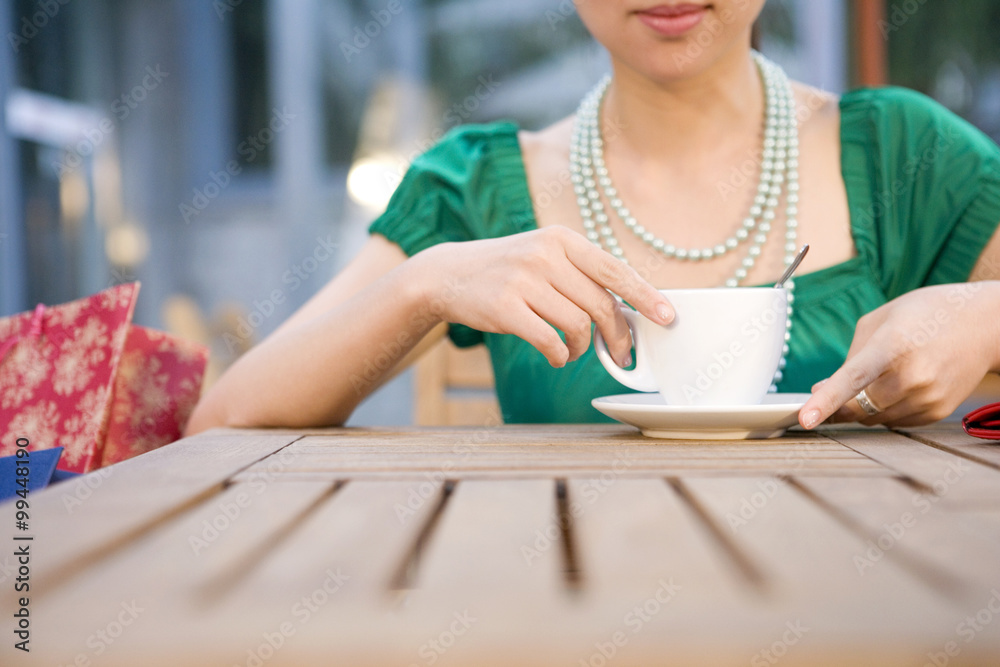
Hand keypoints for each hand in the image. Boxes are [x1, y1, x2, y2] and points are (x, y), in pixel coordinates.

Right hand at [408, 226, 673, 367]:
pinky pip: (550, 340)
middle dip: (618, 336)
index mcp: (562, 239)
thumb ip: (582, 275)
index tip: (666, 317)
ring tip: (573, 353)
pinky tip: (556, 356)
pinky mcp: (505, 307)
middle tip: (622, 354)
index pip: (614, 269)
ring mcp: (523, 279)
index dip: (644, 296)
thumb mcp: (544, 256)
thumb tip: (629, 311)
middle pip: (600, 304)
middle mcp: (545, 254)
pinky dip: (559, 356)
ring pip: (578, 325)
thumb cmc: (507, 271)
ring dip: (582, 349)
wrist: (448, 274)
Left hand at [799, 282, 999, 428]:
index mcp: (892, 345)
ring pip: (874, 418)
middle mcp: (912, 375)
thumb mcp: (880, 320)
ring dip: (863, 406)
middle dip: (838, 404)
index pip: (852, 379)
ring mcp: (927, 397)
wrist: (983, 324)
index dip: (825, 401)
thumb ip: (850, 356)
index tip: (805, 419)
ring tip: (880, 376)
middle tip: (828, 393)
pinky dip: (886, 409)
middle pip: (857, 408)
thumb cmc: (925, 314)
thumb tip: (822, 390)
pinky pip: (895, 421)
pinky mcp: (937, 411)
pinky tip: (899, 385)